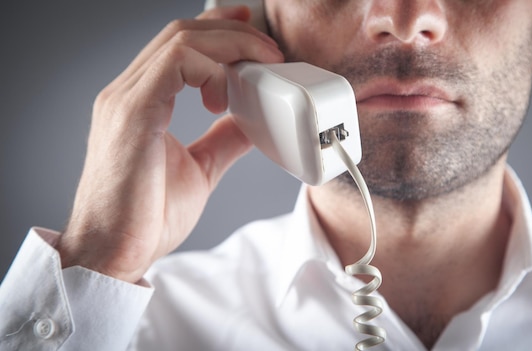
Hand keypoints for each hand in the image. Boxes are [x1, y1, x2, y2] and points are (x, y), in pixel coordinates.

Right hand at [55, 6, 283, 282]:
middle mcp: (128, 92)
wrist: (114, 254)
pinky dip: (211, 68)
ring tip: (257, 69)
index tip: (255, 39)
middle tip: (268, 50)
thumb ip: (223, 140)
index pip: (179, 46)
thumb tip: (252, 122)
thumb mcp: (200, 169)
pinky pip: (176, 63)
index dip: (220, 31)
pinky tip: (225, 97)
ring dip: (229, 45)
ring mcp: (126, 100)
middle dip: (232, 32)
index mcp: (141, 102)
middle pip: (182, 32)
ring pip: (181, 39)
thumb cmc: (146, 217)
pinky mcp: (133, 114)